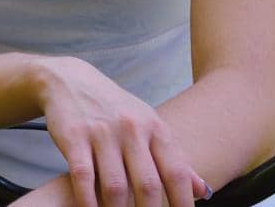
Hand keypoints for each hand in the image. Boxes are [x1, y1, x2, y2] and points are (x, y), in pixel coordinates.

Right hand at [34, 57, 208, 206]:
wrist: (71, 81)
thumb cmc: (116, 109)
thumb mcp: (149, 124)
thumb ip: (175, 157)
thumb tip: (202, 190)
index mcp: (155, 128)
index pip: (176, 173)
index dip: (182, 204)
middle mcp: (131, 129)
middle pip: (147, 185)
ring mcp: (102, 132)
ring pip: (115, 186)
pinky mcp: (74, 136)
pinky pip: (83, 177)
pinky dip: (88, 201)